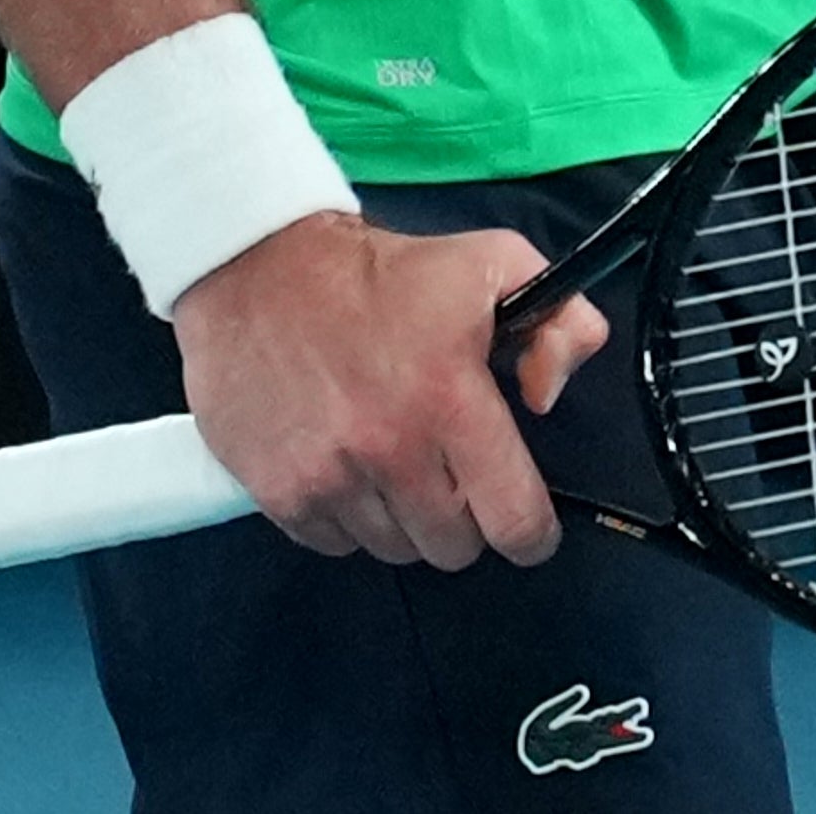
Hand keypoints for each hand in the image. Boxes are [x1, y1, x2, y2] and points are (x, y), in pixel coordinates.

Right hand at [171, 214, 611, 570]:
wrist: (257, 268)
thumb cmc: (382, 272)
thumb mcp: (491, 264)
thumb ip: (559, 321)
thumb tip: (550, 395)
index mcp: (449, 398)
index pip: (512, 519)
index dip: (532, 534)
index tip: (529, 527)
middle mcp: (389, 450)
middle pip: (453, 547)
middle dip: (465, 518)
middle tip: (451, 472)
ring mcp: (328, 478)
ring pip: (394, 550)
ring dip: (405, 519)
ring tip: (394, 461)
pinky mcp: (277, 492)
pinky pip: (335, 545)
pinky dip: (349, 520)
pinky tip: (348, 468)